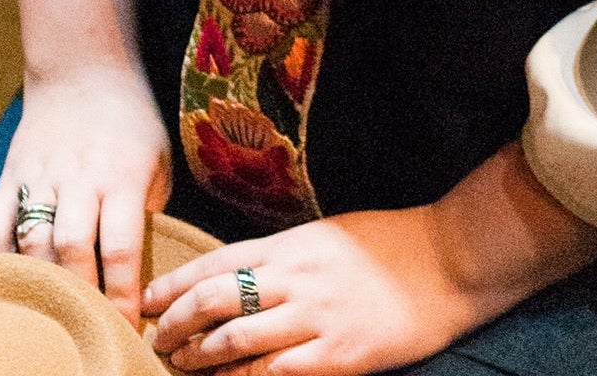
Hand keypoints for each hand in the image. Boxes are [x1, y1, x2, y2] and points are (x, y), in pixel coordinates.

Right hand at [0, 64, 172, 322]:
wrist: (83, 72)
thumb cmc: (131, 123)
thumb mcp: (157, 159)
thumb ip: (148, 211)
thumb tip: (141, 272)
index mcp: (124, 174)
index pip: (121, 246)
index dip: (121, 294)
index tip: (127, 327)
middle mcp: (81, 177)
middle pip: (71, 248)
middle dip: (80, 295)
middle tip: (89, 329)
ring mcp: (41, 176)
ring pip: (33, 241)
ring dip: (43, 283)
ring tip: (55, 314)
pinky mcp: (11, 175)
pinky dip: (2, 260)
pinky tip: (14, 284)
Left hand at [143, 207, 492, 374]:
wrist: (448, 261)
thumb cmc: (392, 244)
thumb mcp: (331, 235)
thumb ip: (288, 253)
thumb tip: (247, 271)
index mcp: (293, 244)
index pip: (218, 261)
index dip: (177, 283)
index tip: (148, 299)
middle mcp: (295, 278)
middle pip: (216, 300)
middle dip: (176, 323)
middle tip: (154, 340)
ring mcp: (315, 318)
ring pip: (236, 341)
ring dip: (199, 357)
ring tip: (179, 367)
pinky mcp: (336, 355)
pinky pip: (275, 374)